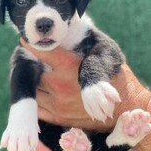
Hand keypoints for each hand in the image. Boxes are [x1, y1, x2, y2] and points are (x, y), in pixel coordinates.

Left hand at [21, 39, 150, 131]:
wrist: (124, 107)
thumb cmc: (114, 77)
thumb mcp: (102, 53)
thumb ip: (81, 44)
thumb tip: (62, 32)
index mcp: (70, 66)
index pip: (44, 52)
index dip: (32, 45)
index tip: (25, 41)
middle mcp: (60, 85)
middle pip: (34, 72)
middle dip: (33, 66)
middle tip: (33, 61)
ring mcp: (57, 104)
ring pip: (33, 90)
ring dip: (34, 83)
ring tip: (39, 76)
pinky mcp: (58, 117)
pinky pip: (37, 107)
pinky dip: (37, 98)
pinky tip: (43, 92)